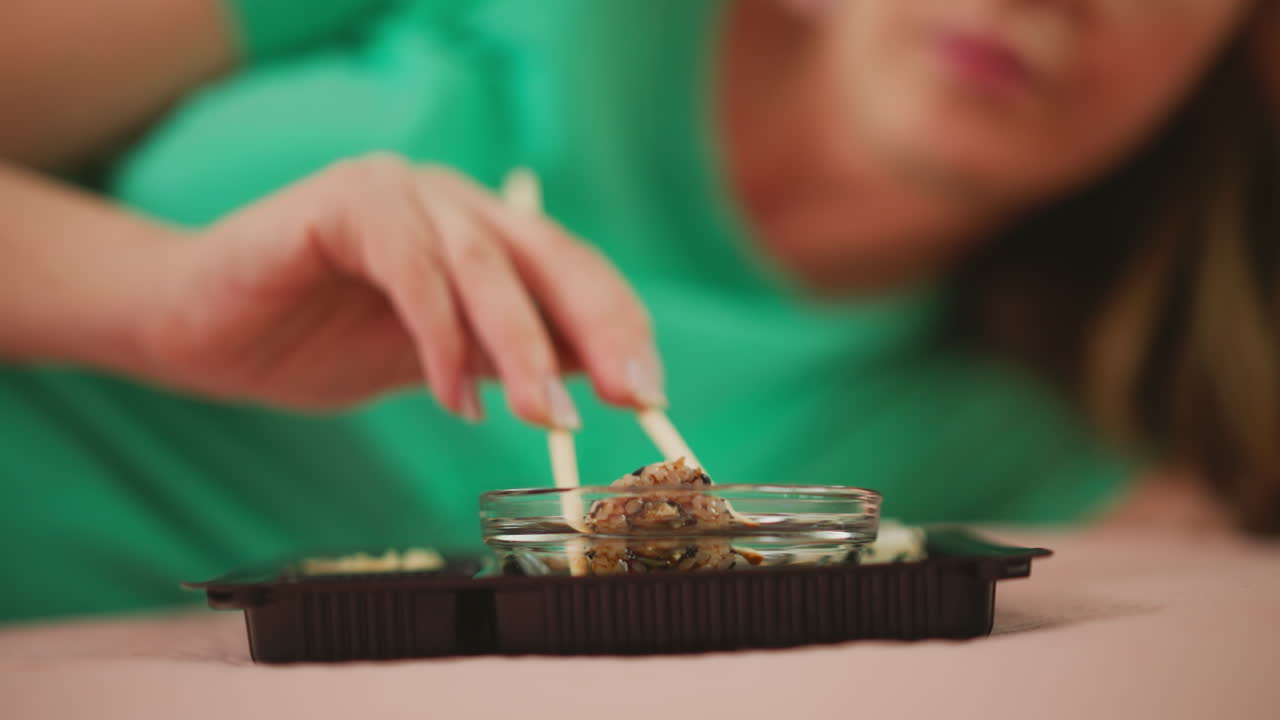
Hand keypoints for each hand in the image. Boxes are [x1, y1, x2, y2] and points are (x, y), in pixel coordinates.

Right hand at [138, 153, 664, 426]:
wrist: (195, 328)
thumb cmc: (314, 341)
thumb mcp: (435, 362)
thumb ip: (502, 358)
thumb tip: (592, 378)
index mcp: (480, 232)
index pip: (571, 270)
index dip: (616, 325)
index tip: (647, 393)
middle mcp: (449, 201)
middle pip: (546, 255)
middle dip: (595, 327)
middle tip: (626, 395)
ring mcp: (399, 192)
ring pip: (484, 264)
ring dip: (521, 346)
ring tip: (547, 417)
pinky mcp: (343, 202)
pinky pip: (412, 270)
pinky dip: (440, 338)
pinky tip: (454, 399)